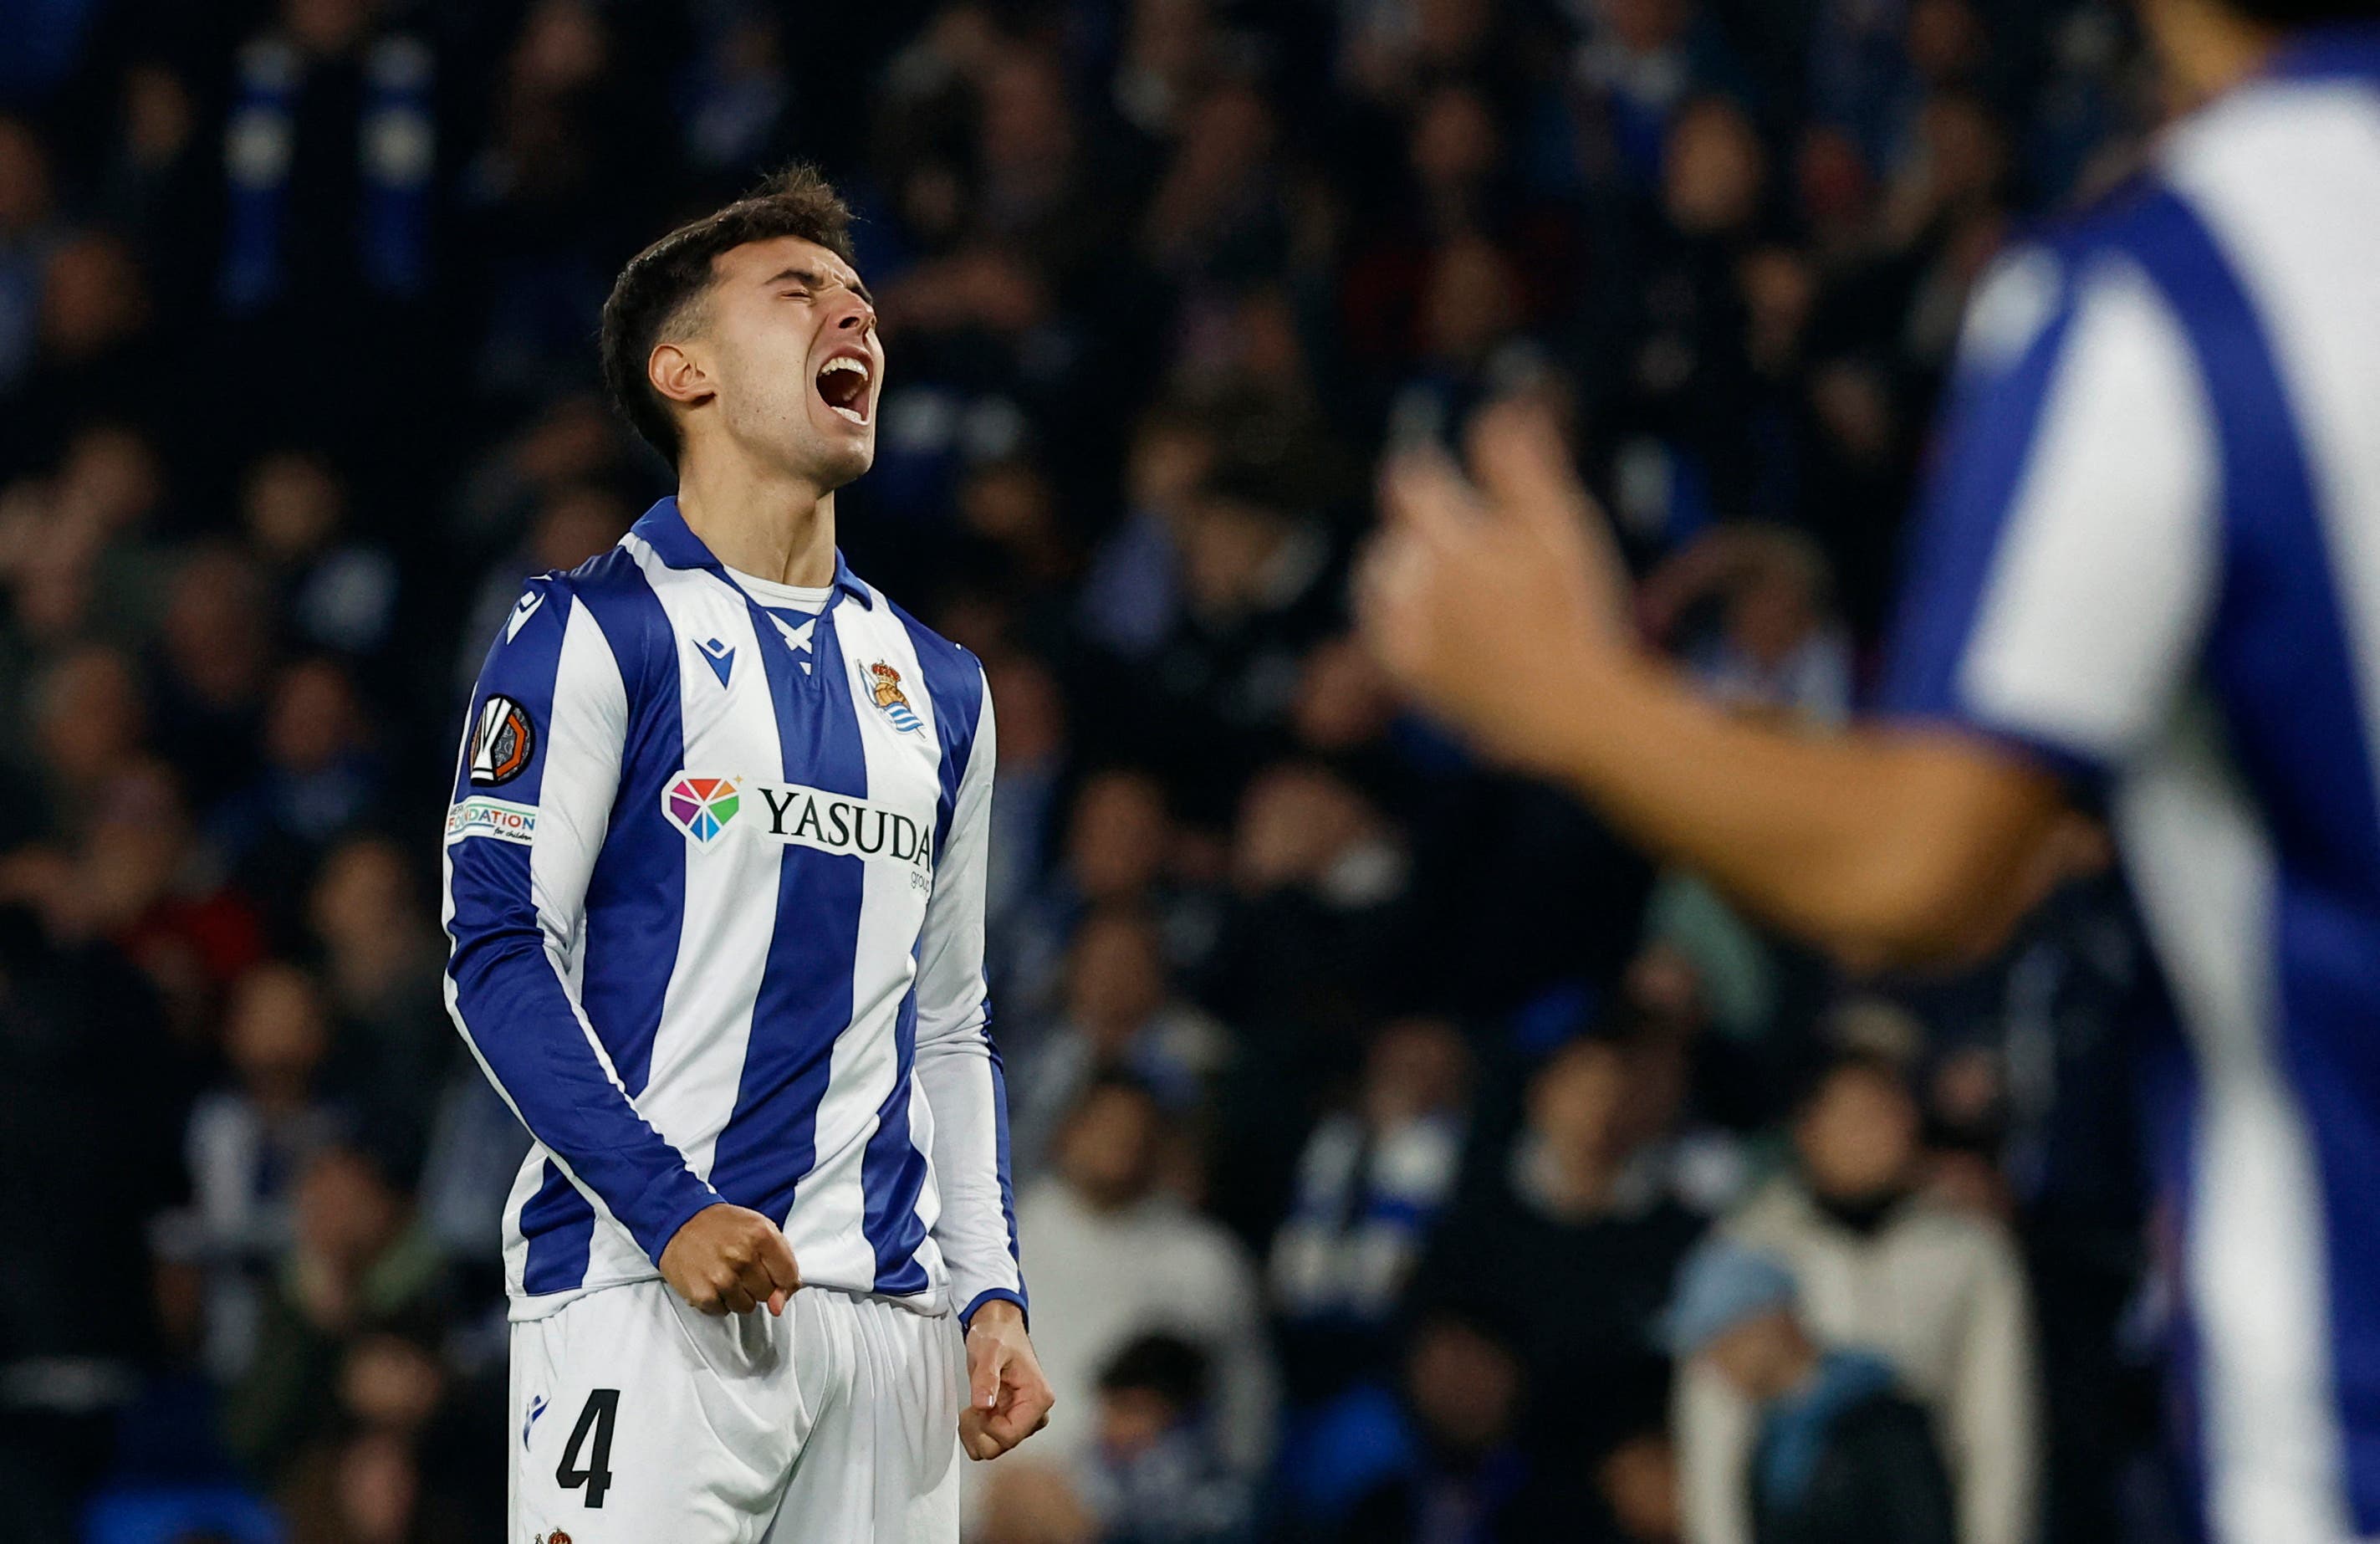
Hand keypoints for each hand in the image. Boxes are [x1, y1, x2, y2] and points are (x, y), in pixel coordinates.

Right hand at [658, 1203, 800, 1315]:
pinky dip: (719, 1301)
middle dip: (758, 1284)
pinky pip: (723, 1311)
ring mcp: (722, 1277)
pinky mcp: (703, 1294)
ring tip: (725, 1273)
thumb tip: (780, 1303)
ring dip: (738, 1295)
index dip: (783, 1280)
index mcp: (761, 1235)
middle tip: (741, 1267)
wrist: (679, 1222)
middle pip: (768, 1293)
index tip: (773, 1276)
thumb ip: (781, 1261)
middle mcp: (743, 1256)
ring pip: (747, 1306)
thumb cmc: (721, 1225)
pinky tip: (711, 1281)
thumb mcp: (759, 1228)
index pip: (788, 1276)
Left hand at [960, 1301, 1054, 1459]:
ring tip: (971, 1408)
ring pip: (995, 1448)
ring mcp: (1023, 1418)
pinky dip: (977, 1432)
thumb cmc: (997, 1335)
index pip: (1010, 1436)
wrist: (997, 1327)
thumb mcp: (989, 1351)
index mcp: (1038, 1399)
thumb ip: (986, 1377)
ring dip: (976, 1432)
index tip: (976, 1407)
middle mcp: (1036, 1413)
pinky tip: (974, 1412)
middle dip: (980, 1431)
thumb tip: (983, 1405)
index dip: (987, 1427)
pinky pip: (991, 1441)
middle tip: (970, 1408)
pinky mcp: (1011, 1419)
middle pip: (1002, 1446)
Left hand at [1357, 397, 1633, 775]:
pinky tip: (1420, 615)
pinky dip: (1392, 614)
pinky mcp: (1402, 669)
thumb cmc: (1573, 609)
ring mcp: (1404, 627)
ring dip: (1398, 567)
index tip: (1433, 472)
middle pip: (1395, 531)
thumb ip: (1521, 465)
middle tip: (1448, 533)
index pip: (1410, 481)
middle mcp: (1415, 580)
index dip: (1422, 472)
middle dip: (1418, 527)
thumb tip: (1499, 408)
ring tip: (1433, 572)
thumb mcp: (1558, 526)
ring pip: (1379, 576)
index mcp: (1451, 536)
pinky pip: (1377, 627)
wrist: (1567, 708)